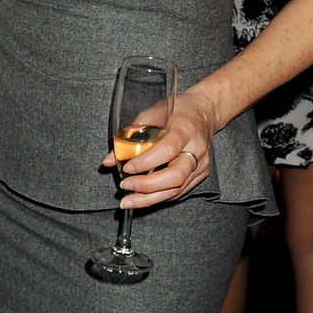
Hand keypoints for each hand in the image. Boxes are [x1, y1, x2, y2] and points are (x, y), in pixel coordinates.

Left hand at [101, 89, 216, 208]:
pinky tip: (143, 197)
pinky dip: (159, 196)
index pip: (167, 150)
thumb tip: (109, 161)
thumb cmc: (178, 111)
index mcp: (185, 130)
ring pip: (177, 189)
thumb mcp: (152, 114)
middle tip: (125, 186)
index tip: (126, 168)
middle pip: (175, 176)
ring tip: (129, 201)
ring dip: (150, 199)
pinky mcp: (201, 175)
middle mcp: (197, 150)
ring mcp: (201, 165)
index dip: (145, 162)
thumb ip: (130, 136)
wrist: (204, 112)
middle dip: (147, 186)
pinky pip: (179, 192)